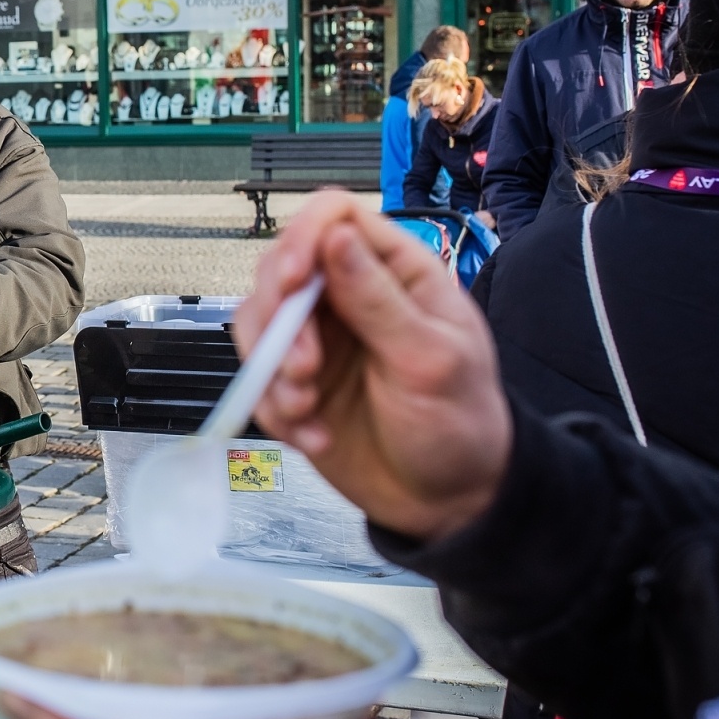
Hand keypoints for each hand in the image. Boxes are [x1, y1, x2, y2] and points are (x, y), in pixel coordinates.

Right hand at [239, 191, 509, 542]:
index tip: (294, 283)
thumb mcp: (430, 360)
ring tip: (306, 407)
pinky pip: (257, 377)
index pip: (333, 217)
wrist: (448, 501)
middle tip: (306, 367)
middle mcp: (349, 296)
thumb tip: (337, 236)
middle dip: (280, 318)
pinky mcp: (297, 382)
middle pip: (281, 267)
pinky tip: (314, 435)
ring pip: (257, 321)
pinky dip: (274, 409)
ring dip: (271, 368)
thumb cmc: (462, 424)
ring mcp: (319, 339)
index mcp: (396, 272)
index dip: (303, 238)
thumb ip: (378, 299)